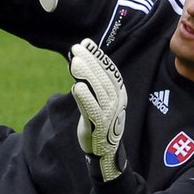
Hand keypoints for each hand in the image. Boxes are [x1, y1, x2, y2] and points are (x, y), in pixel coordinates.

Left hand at [69, 38, 126, 181]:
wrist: (105, 150)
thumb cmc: (99, 121)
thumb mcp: (98, 99)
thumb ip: (92, 82)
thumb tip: (80, 58)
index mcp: (119, 94)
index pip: (109, 71)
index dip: (98, 56)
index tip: (86, 43)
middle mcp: (117, 102)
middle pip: (103, 78)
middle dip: (90, 61)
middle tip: (75, 48)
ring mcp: (109, 114)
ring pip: (98, 91)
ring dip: (86, 75)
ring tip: (74, 62)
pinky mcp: (98, 126)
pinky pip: (92, 109)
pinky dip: (85, 97)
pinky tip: (76, 87)